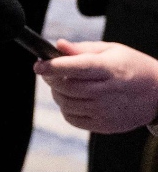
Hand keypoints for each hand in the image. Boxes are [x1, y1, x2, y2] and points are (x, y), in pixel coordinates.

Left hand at [36, 40, 157, 134]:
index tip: (38, 64)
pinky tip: (73, 98)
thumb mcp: (112, 50)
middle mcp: (108, 91)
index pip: (75, 68)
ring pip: (65, 103)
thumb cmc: (132, 67)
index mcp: (110, 69)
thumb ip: (82, 49)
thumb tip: (58, 45)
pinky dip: (66, 108)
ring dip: (57, 93)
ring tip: (63, 84)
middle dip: (51, 78)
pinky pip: (71, 118)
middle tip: (48, 72)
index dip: (53, 66)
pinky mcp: (104, 125)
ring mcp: (106, 111)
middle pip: (66, 87)